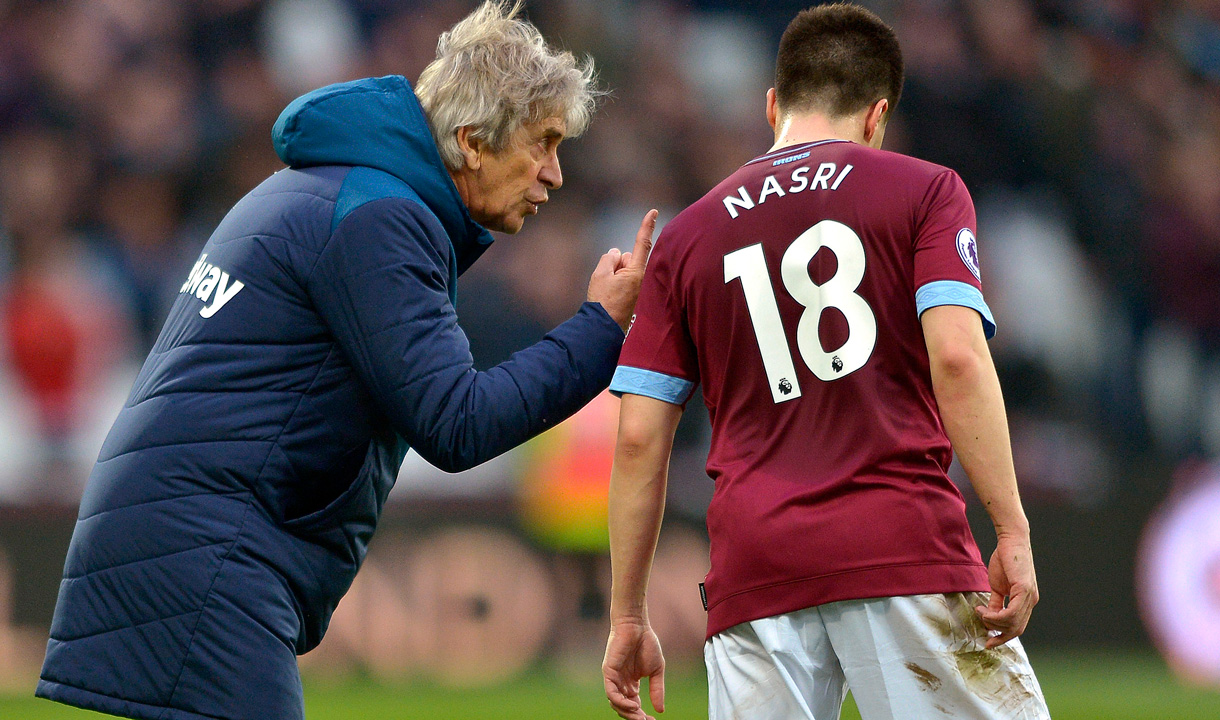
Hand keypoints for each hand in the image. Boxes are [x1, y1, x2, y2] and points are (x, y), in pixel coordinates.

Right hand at [588, 209, 657, 331]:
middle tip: (607, 283)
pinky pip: (621, 281)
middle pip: (626, 258)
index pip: (642, 243)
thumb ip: (608, 258)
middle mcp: (641, 279)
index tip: (653, 211)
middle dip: (616, 263)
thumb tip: (615, 253)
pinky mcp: (633, 296)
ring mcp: (637, 288)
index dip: (647, 225)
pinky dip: (614, 284)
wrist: (602, 329)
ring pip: (622, 270)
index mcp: (637, 272)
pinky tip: (609, 298)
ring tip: (608, 293)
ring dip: (614, 275)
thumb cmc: (602, 302)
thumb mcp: (600, 274)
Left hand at [603, 619, 664, 719]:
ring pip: (616, 703)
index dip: (641, 715)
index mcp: (631, 684)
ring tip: (640, 715)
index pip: (633, 705)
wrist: (637, 626)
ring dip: (627, 712)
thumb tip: (660, 710)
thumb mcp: (657, 671)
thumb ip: (657, 690)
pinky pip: (611, 692)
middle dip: (634, 717)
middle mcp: (620, 683)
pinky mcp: (608, 672)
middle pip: (623, 707)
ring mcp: (613, 678)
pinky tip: (634, 705)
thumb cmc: (646, 644)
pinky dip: (620, 701)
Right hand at [975, 533, 1038, 647]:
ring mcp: (1029, 596)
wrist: (1011, 541)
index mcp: (1026, 601)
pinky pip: (1011, 612)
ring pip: (1012, 623)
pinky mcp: (1024, 590)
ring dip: (993, 622)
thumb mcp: (998, 585)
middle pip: (1016, 629)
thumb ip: (996, 601)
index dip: (1003, 637)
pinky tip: (984, 609)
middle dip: (998, 633)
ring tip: (980, 612)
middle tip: (982, 625)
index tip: (989, 643)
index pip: (1018, 626)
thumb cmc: (1004, 559)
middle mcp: (1031, 601)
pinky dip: (996, 615)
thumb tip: (989, 615)